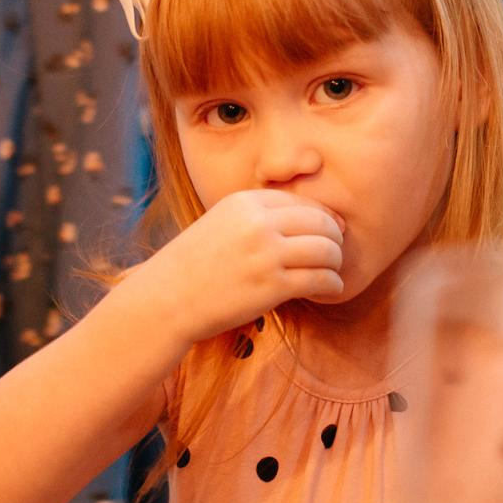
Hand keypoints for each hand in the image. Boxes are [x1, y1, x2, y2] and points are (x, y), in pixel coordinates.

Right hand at [119, 189, 344, 346]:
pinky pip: (320, 279)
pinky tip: (329, 290)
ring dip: (336, 262)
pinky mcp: (272, 285)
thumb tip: (305, 222)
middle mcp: (258, 222)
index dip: (323, 216)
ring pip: (327, 250)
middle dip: (335, 238)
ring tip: (332, 272)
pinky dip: (332, 284)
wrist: (166, 299)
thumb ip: (257, 218)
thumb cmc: (193, 267)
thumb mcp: (220, 225)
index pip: (301, 202)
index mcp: (245, 202)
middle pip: (320, 222)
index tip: (331, 230)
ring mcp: (266, 253)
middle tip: (335, 253)